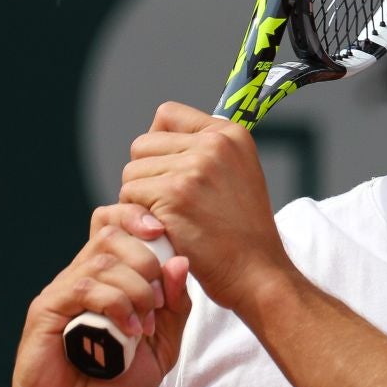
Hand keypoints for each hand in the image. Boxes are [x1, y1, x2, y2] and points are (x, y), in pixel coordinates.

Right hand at [0, 205, 192, 386]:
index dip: (138, 219)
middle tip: (159, 302)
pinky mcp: (46, 311)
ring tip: (145, 326)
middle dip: (147, 260)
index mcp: (107, 280)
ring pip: (103, 259)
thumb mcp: (162, 348)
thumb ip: (175, 307)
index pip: (115, 225)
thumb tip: (180, 261)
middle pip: (112, 234)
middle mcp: (82, 279)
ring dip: (136, 288)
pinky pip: (84, 286)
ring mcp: (62, 293)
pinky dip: (115, 304)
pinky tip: (129, 331)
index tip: (164, 235)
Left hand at [118, 102, 298, 315]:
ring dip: (139, 199)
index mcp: (230, 133)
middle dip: (146, 175)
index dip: (159, 143)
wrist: (256, 272)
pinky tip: (164, 232)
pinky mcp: (174, 195)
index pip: (168, 114)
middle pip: (143, 144)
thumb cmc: (242, 233)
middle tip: (169, 205)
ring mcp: (194, 168)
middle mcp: (213, 143)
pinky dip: (138, 218)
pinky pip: (129, 197)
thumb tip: (158, 134)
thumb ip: (205, 151)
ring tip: (170, 220)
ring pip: (131, 172)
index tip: (168, 171)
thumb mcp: (238, 174)